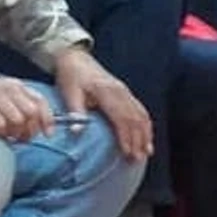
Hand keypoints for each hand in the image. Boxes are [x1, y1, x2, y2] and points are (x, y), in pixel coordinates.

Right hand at [0, 73, 57, 142]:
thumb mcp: (6, 94)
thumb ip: (22, 105)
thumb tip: (38, 126)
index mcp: (18, 87)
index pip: (40, 102)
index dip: (47, 119)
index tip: (48, 134)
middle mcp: (10, 90)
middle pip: (31, 113)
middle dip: (30, 130)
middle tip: (22, 138)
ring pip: (18, 120)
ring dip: (15, 132)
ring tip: (9, 135)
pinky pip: (0, 125)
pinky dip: (1, 133)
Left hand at [52, 46, 153, 162]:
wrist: (76, 57)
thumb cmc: (71, 76)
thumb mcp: (69, 92)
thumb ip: (75, 111)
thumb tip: (77, 131)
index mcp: (107, 91)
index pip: (121, 117)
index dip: (125, 136)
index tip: (127, 152)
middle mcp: (120, 91)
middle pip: (134, 118)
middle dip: (138, 140)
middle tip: (139, 158)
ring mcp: (125, 91)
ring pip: (141, 114)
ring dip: (145, 134)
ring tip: (147, 152)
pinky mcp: (125, 93)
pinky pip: (140, 110)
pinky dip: (146, 125)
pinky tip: (147, 136)